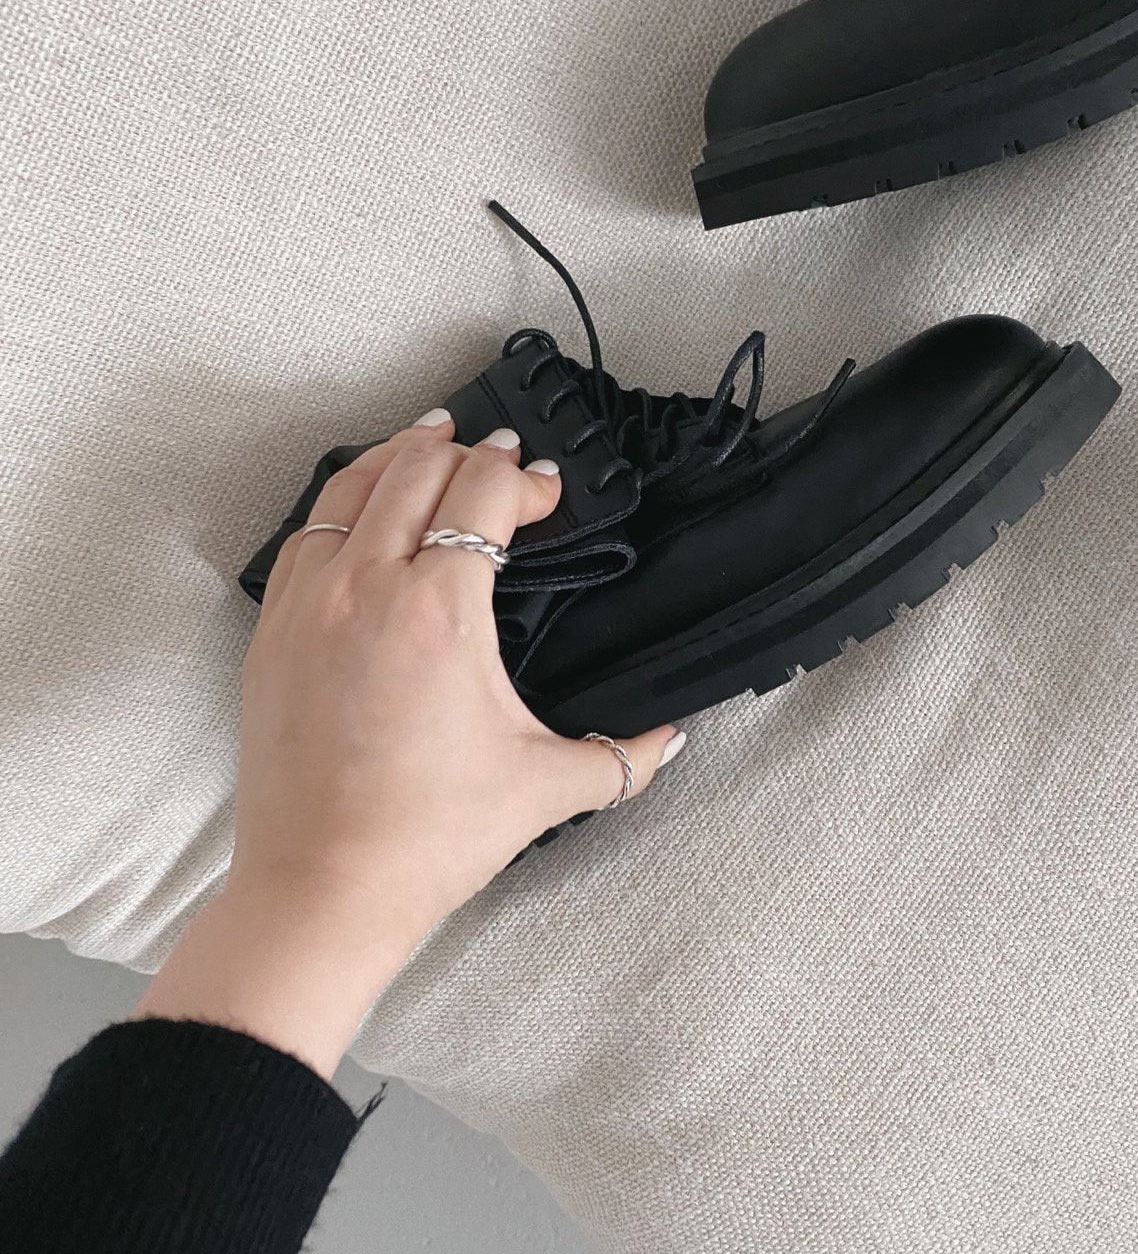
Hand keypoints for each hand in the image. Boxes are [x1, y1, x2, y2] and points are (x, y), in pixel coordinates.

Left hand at [134, 410, 683, 1075]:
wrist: (321, 889)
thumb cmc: (424, 838)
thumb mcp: (543, 788)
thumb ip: (622, 756)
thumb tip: (670, 742)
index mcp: (439, 612)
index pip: (482, 494)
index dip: (523, 477)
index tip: (545, 491)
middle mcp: (367, 589)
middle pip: (415, 470)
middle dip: (465, 450)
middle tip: (497, 456)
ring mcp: (309, 606)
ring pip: (349, 488)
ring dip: (396, 456)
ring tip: (425, 442)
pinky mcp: (273, 634)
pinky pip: (303, 536)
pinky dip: (339, 505)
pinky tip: (357, 513)